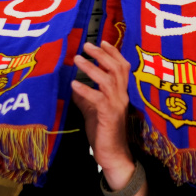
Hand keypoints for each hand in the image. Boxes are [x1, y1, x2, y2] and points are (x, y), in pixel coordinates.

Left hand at [71, 41, 144, 195]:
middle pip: (117, 69)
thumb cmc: (104, 133)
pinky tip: (74, 84)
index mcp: (120, 93)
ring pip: (108, 80)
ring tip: (78, 58)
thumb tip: (74, 83)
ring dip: (92, 68)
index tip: (102, 40)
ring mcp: (117, 106)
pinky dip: (86, 90)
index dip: (113, 53)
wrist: (113, 155)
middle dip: (102, 54)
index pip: (122, 67)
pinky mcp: (109, 116)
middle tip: (87, 44)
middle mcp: (122, 96)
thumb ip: (86, 97)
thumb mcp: (93, 111)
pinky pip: (98, 99)